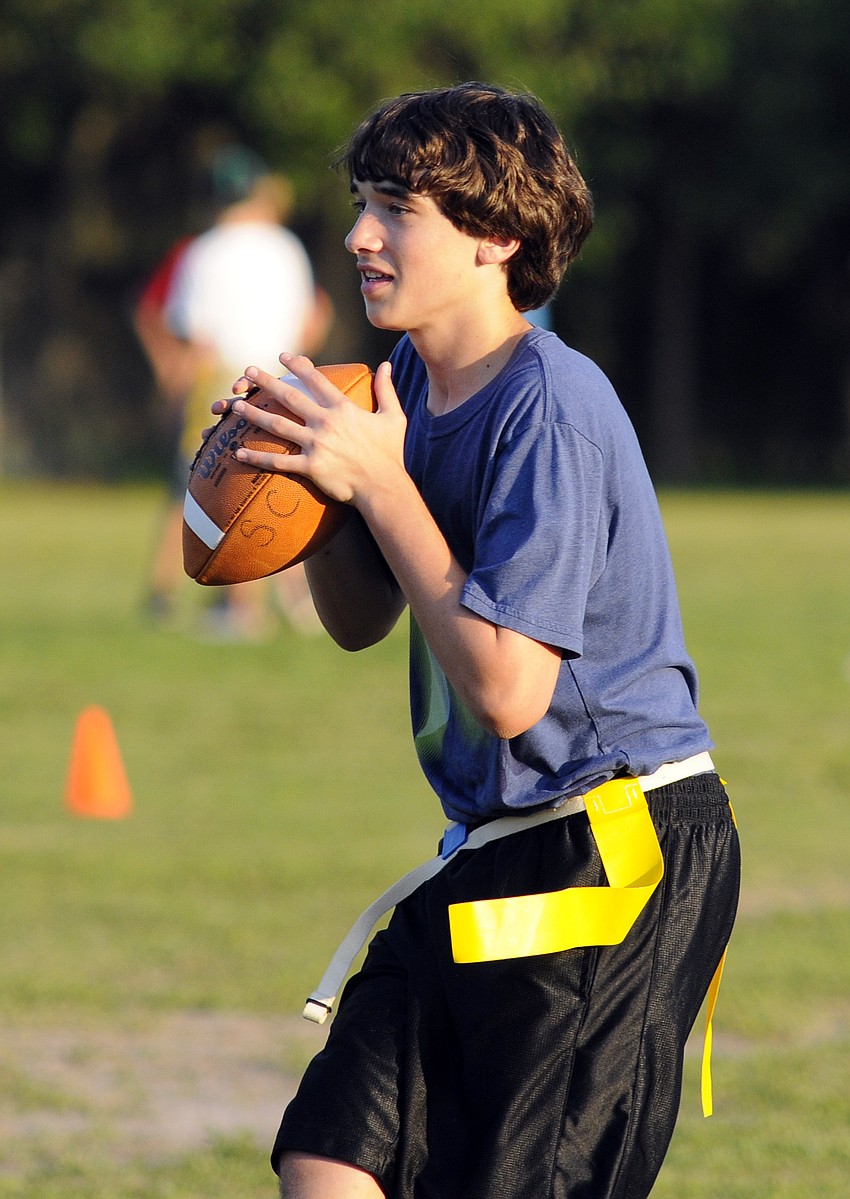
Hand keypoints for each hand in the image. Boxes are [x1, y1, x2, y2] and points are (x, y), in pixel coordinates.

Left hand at [227, 353, 406, 506]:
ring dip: (254, 414)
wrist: (384, 486)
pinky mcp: (311, 467)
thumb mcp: (393, 417)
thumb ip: (385, 389)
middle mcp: (326, 422)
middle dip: (266, 382)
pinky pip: (278, 461)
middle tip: (248, 372)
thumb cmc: (391, 453)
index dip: (297, 366)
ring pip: (278, 425)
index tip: (282, 356)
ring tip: (235, 406)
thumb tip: (385, 365)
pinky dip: (257, 458)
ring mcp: (316, 444)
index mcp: (343, 408)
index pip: (315, 380)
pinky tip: (238, 453)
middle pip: (289, 397)